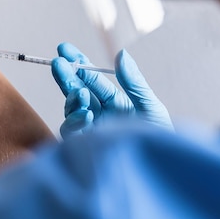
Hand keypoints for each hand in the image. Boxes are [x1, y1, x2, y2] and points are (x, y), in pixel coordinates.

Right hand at [52, 42, 171, 138]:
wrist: (161, 169)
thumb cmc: (160, 140)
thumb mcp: (150, 106)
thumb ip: (133, 82)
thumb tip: (122, 53)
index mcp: (114, 102)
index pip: (92, 79)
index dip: (78, 63)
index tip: (65, 49)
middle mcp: (100, 114)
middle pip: (76, 90)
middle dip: (67, 75)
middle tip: (58, 62)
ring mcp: (91, 130)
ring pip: (71, 108)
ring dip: (73, 97)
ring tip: (81, 91)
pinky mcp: (85, 146)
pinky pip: (72, 131)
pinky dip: (76, 120)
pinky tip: (87, 113)